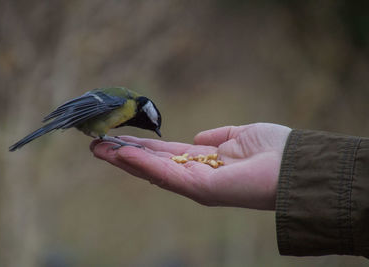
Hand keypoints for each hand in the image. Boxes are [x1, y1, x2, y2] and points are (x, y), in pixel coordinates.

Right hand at [90, 123, 290, 209]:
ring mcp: (195, 184)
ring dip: (125, 160)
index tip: (118, 138)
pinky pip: (166, 174)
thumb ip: (218, 136)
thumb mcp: (241, 135)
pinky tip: (122, 154)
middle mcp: (195, 175)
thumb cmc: (273, 149)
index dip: (142, 147)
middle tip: (96, 145)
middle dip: (124, 155)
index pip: (166, 155)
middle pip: (152, 165)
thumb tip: (200, 137)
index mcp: (204, 163)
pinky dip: (143, 164)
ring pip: (152, 171)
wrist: (294, 164)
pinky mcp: (200, 189)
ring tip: (99, 149)